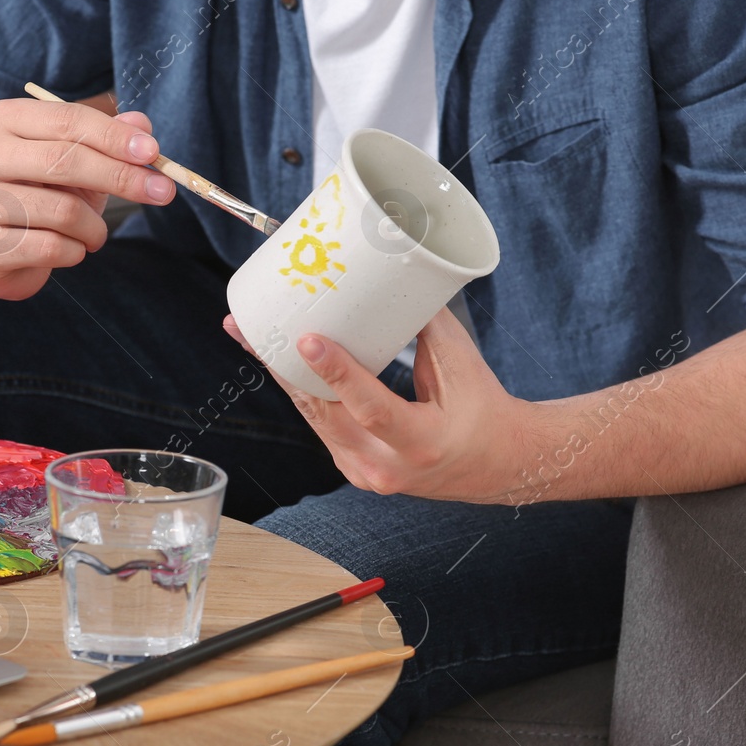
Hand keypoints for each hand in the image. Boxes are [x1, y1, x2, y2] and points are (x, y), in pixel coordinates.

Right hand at [0, 98, 175, 298]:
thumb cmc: (38, 194)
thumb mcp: (75, 162)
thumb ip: (107, 140)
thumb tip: (143, 127)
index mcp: (5, 120)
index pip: (67, 120)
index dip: (114, 136)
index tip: (154, 152)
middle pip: (65, 161)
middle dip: (121, 177)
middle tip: (162, 192)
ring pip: (64, 211)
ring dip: (95, 227)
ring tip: (95, 234)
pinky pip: (52, 248)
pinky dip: (76, 251)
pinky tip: (71, 249)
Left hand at [228, 310, 543, 500]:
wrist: (495, 463)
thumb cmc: (482, 407)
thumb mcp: (461, 363)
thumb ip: (424, 322)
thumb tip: (388, 272)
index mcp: (422, 443)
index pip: (370, 409)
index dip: (337, 374)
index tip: (308, 339)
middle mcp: (387, 467)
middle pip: (324, 415)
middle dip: (285, 369)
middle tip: (252, 330)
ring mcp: (364, 474)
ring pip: (313, 419)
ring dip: (281, 377)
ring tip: (249, 337)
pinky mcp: (352, 469)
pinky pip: (319, 426)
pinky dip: (300, 391)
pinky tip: (276, 362)